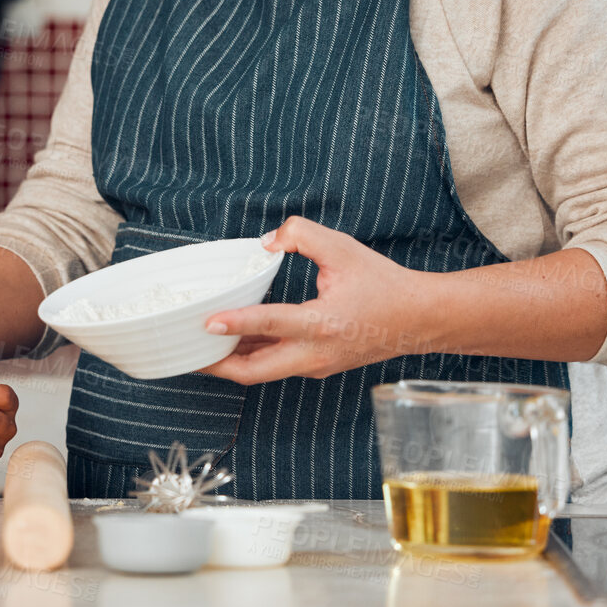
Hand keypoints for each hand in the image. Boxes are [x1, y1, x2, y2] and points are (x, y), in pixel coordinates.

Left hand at [200, 217, 438, 383]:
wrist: (419, 319)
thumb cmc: (382, 284)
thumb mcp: (342, 248)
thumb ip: (300, 235)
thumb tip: (265, 243)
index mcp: (321, 324)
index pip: (270, 324)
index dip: (235, 323)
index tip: (206, 322)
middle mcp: (314, 353)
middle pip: (254, 371)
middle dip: (217, 365)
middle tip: (186, 351)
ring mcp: (315, 366)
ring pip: (262, 372)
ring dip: (231, 361)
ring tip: (199, 346)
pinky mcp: (317, 367)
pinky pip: (276, 365)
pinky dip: (252, 356)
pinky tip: (233, 340)